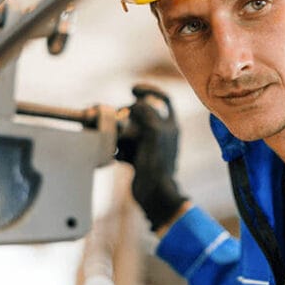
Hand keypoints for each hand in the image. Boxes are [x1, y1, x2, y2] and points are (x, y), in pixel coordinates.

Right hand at [116, 84, 188, 230]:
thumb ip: (146, 112)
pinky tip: (114, 153)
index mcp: (170, 125)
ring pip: (130, 130)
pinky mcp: (138, 159)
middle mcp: (161, 134)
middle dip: (126, 115)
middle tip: (118, 120)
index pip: (163, 99)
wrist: (154, 194)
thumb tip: (136, 103)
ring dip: (119, 132)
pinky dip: (117, 148)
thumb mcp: (153, 132)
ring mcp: (149, 146)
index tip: (133, 90)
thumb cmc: (157, 164)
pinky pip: (124, 146)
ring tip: (114, 139)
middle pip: (140, 114)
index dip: (149, 90)